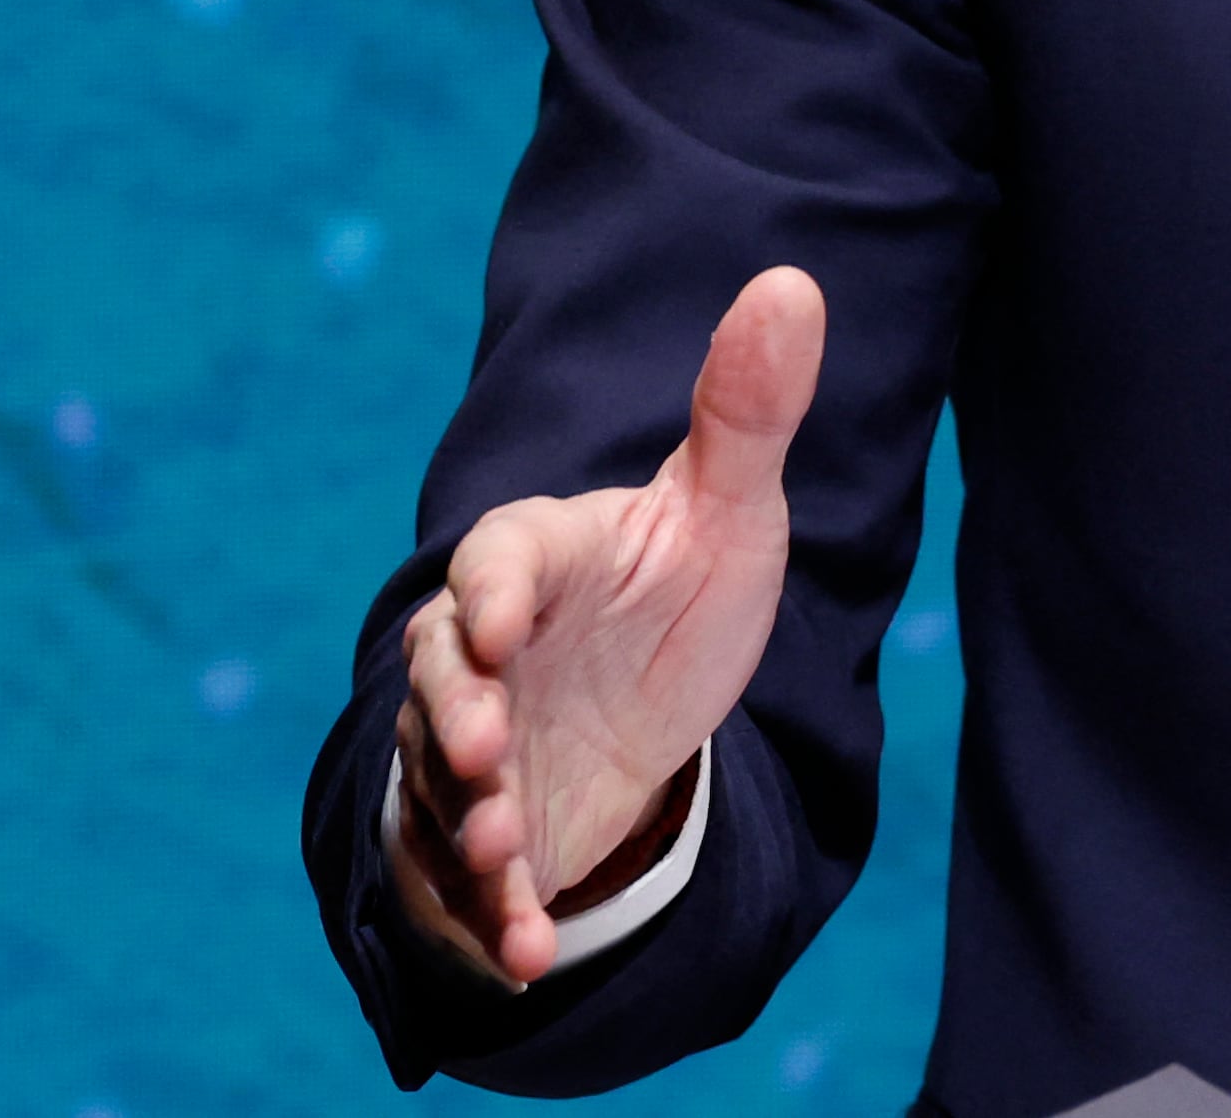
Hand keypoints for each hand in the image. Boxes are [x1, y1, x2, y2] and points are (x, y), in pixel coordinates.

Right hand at [389, 266, 825, 987]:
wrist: (647, 711)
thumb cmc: (678, 593)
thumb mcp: (730, 511)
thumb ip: (747, 410)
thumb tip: (791, 281)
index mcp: (536, 557)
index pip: (496, 558)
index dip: (492, 589)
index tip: (502, 622)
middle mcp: (482, 652)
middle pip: (439, 675)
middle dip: (451, 715)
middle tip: (482, 750)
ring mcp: (469, 745)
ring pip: (440, 781)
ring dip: (464, 820)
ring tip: (505, 848)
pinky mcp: (477, 830)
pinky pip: (466, 874)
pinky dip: (493, 915)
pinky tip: (530, 950)